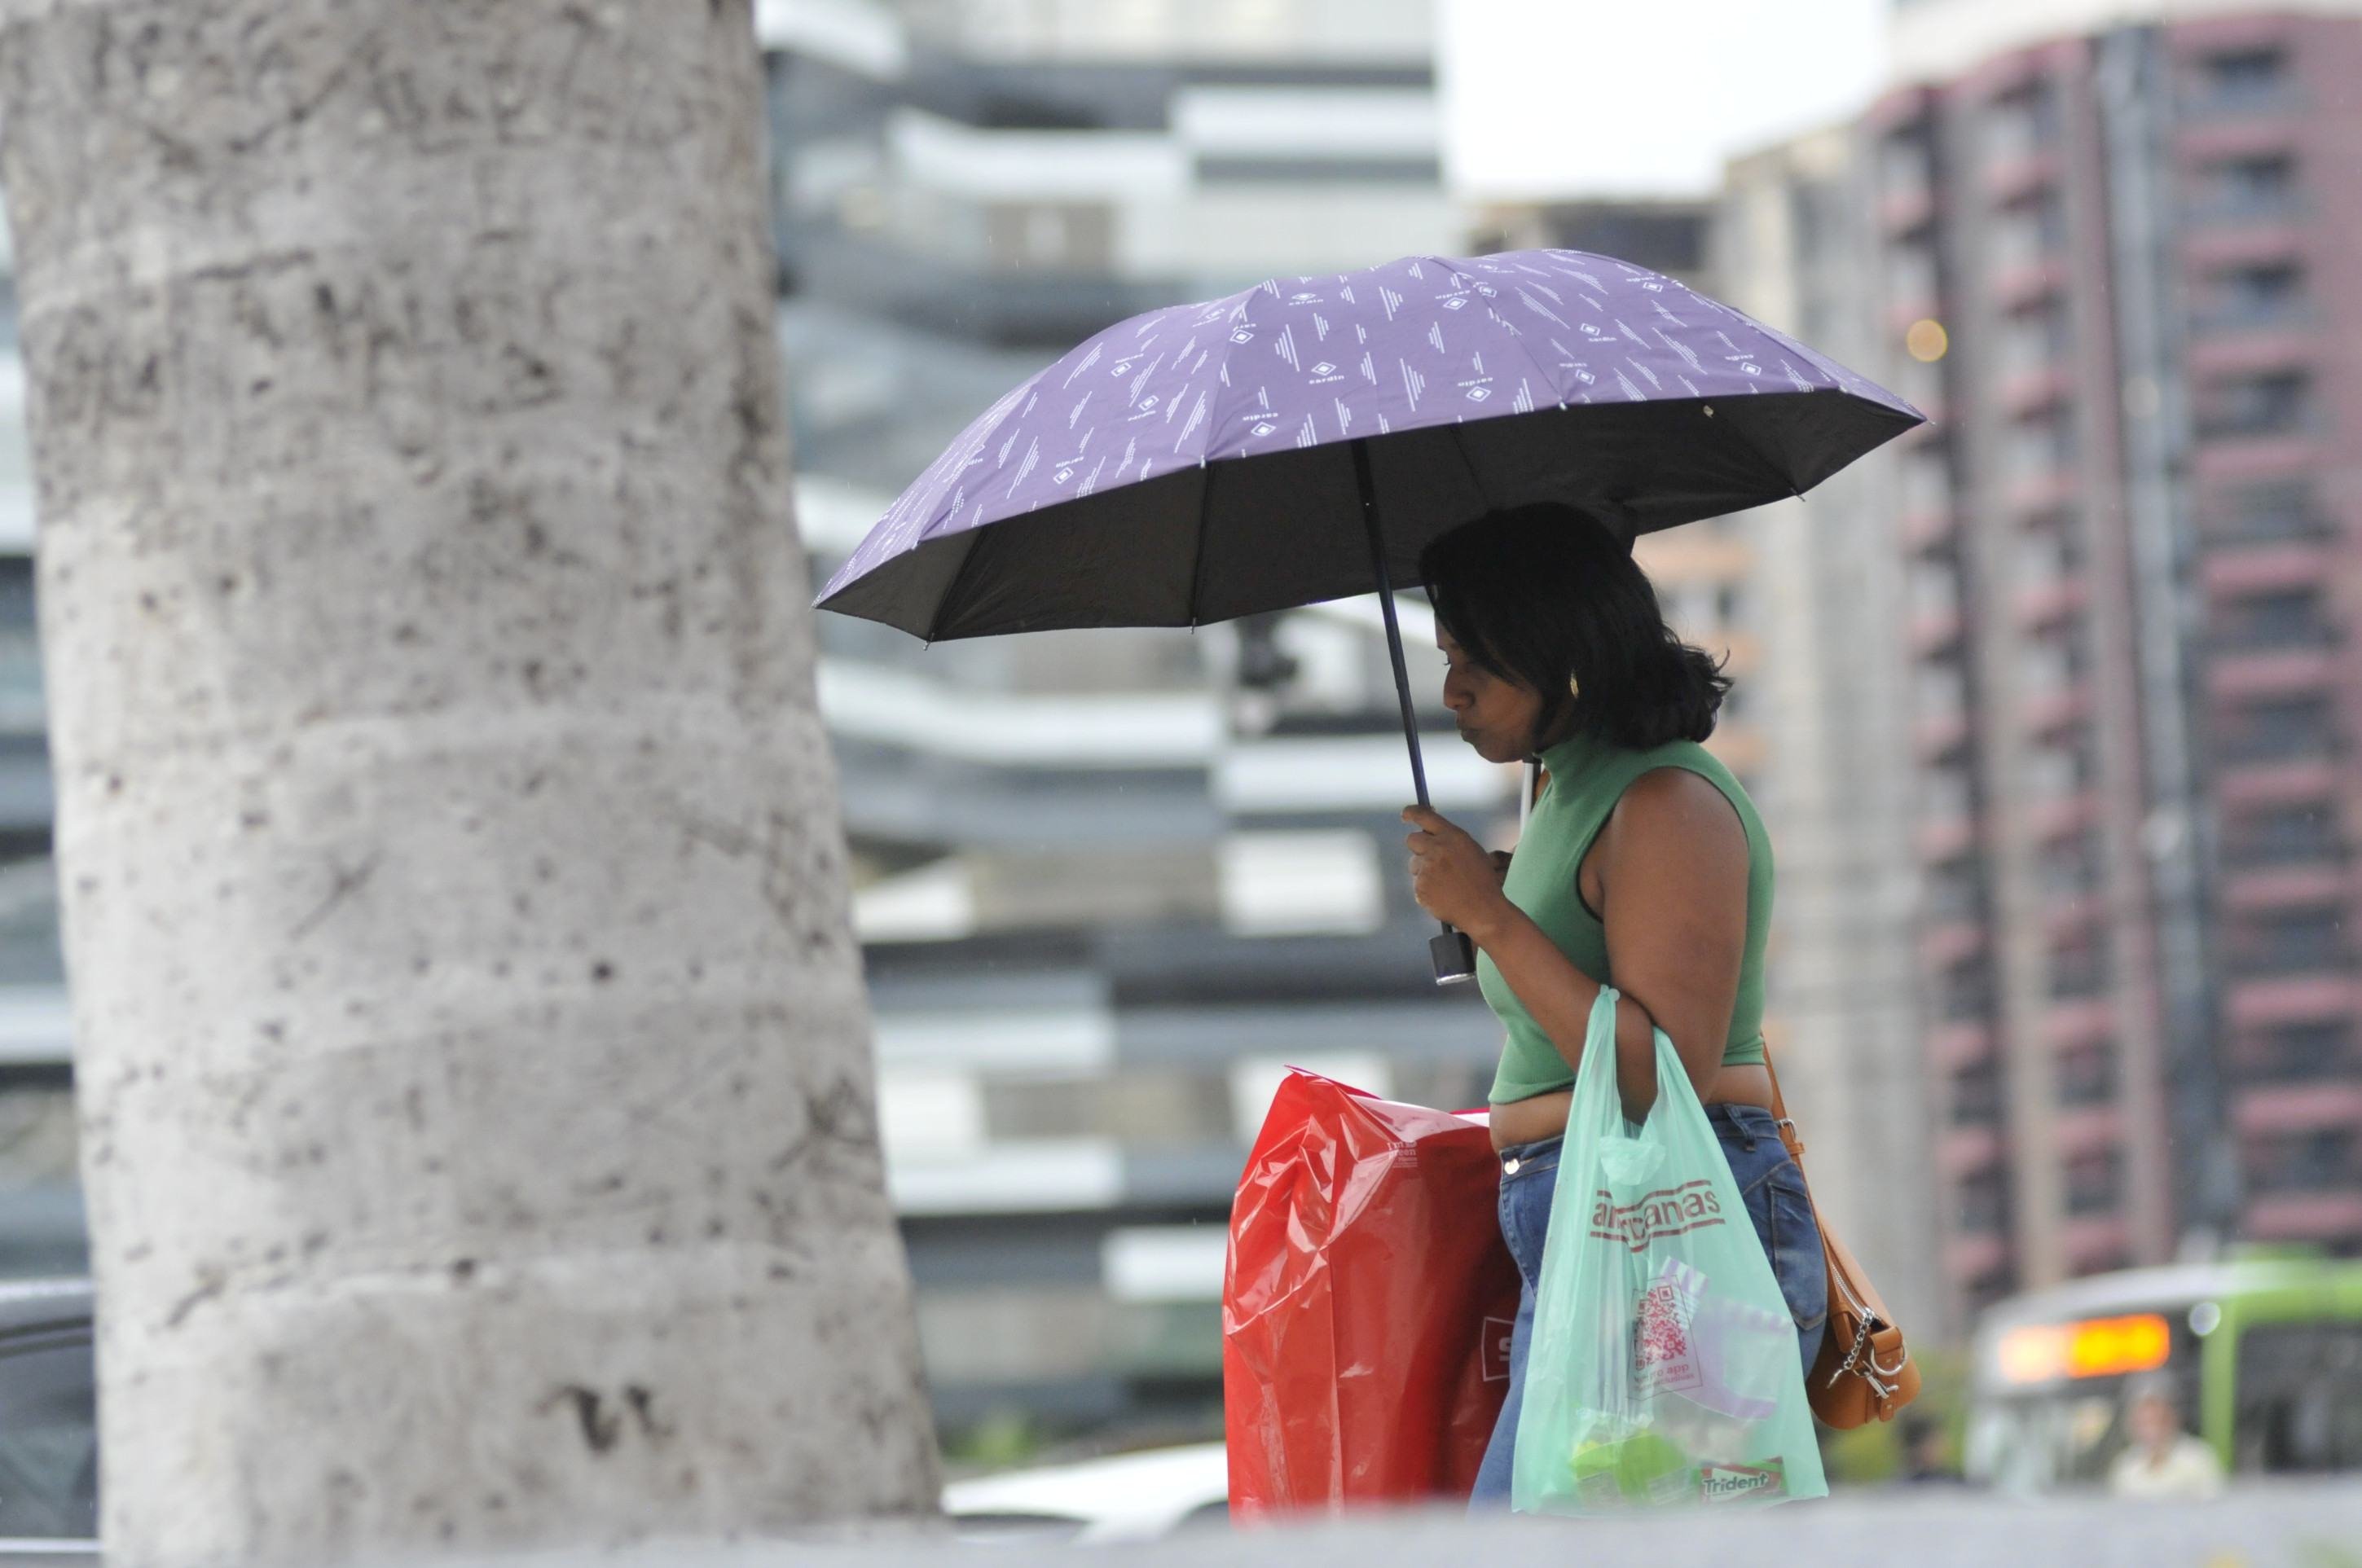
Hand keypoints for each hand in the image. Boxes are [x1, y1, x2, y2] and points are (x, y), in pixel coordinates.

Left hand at [1403, 805, 1513, 942]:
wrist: (1483, 910)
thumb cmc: (1482, 881)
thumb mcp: (1471, 851)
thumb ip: (1450, 840)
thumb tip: (1430, 834)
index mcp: (1453, 836)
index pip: (1425, 816)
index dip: (1412, 813)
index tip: (1405, 814)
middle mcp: (1437, 848)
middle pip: (1412, 839)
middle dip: (1418, 848)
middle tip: (1430, 859)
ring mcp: (1427, 867)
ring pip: (1414, 864)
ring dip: (1423, 871)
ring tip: (1444, 883)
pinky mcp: (1420, 886)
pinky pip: (1417, 883)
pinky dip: (1426, 889)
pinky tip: (1442, 895)